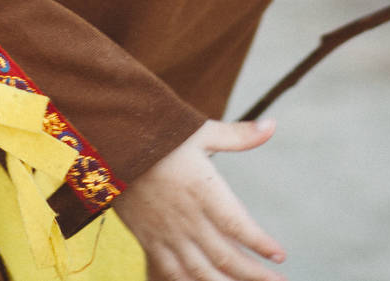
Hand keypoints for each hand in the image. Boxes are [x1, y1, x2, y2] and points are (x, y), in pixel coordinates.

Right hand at [116, 118, 286, 280]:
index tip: (280, 256)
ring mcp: (166, 233)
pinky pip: (169, 272)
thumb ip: (238, 135)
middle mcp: (187, 218)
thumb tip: (272, 124)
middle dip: (253, 274)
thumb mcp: (201, 131)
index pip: (238, 225)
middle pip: (225, 257)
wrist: (109, 145)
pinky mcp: (148, 239)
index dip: (261, 244)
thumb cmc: (158, 135)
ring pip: (199, 271)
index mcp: (203, 190)